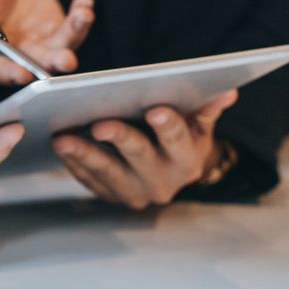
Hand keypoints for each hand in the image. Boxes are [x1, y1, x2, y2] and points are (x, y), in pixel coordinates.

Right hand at [0, 0, 94, 83]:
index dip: (9, 73)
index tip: (23, 74)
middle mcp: (16, 55)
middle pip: (35, 64)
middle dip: (52, 62)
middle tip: (67, 60)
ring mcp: (39, 46)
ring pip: (59, 48)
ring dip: (74, 34)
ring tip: (82, 16)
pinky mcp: (57, 33)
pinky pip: (72, 29)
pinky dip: (80, 18)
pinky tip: (84, 4)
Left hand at [52, 90, 238, 209]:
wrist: (170, 172)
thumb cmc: (182, 139)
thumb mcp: (199, 126)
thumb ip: (207, 109)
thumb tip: (228, 92)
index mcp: (187, 162)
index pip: (178, 141)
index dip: (168, 125)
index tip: (156, 109)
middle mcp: (163, 183)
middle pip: (139, 156)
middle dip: (120, 139)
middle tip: (99, 124)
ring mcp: (134, 193)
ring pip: (107, 172)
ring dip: (84, 154)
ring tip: (63, 138)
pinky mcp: (109, 196)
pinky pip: (88, 180)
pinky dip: (73, 163)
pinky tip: (60, 145)